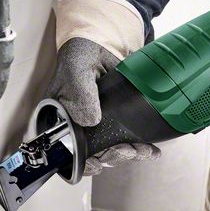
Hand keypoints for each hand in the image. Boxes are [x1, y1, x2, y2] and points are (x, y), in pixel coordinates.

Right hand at [47, 0, 160, 175]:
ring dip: (128, 155)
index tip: (97, 164)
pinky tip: (150, 149)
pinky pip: (126, 143)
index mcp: (59, 120)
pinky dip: (139, 149)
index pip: (64, 151)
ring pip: (111, 152)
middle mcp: (76, 128)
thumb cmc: (80, 56)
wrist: (103, 46)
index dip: (79, 163)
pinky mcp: (116, 124)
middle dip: (112, 158)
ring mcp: (97, 128)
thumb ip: (80, 92)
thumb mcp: (77, 69)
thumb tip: (91, 120)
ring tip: (142, 151)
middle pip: (92, 156)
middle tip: (126, 151)